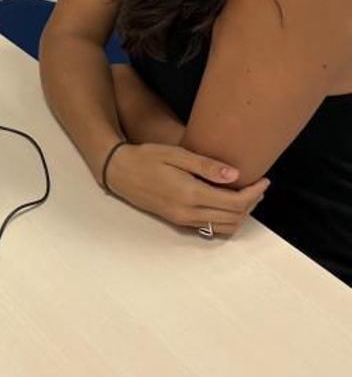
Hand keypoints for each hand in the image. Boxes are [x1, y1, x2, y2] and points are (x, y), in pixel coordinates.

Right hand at [106, 143, 269, 235]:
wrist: (118, 171)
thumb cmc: (145, 157)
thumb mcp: (176, 154)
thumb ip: (206, 165)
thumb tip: (235, 175)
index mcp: (190, 194)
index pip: (235, 202)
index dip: (255, 192)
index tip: (263, 179)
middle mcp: (188, 212)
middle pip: (234, 217)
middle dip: (252, 203)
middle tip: (257, 186)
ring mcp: (182, 219)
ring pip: (224, 227)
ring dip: (240, 214)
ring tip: (245, 195)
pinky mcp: (177, 220)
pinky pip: (210, 227)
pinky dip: (225, 218)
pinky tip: (225, 202)